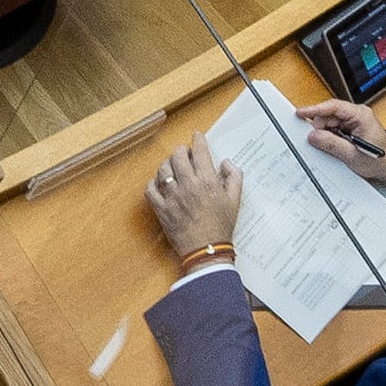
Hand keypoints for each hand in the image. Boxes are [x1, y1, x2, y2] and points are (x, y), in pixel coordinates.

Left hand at [147, 136, 240, 261]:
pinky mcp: (161, 208)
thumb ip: (234, 178)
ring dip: (167, 164)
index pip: (200, 152)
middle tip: (185, 153)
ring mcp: (173, 197)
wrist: (207, 250)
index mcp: (207, 182)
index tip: (197, 135)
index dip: (198, 139)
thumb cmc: (221, 227)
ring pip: (163, 169)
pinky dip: (153, 183)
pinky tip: (159, 183)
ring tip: (173, 167)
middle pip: (178, 156)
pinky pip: (150, 189)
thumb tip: (226, 163)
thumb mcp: (235, 201)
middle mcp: (188, 185)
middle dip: (181, 150)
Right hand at [298, 100, 385, 191]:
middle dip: (321, 128)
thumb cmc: (381, 161)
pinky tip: (337, 146)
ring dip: (328, 134)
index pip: (333, 107)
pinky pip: (336, 128)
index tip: (302, 113)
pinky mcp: (353, 127)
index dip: (315, 109)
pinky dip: (332, 136)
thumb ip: (331, 144)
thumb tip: (314, 136)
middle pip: (330, 115)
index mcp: (361, 115)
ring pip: (332, 122)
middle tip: (317, 141)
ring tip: (336, 148)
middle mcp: (358, 114)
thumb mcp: (352, 155)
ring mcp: (356, 120)